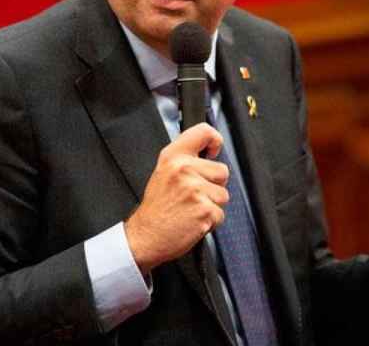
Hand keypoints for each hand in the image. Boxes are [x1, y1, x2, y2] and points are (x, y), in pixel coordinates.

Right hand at [124, 123, 228, 273]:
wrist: (145, 236)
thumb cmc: (156, 208)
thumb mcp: (163, 172)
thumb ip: (184, 159)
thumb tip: (209, 150)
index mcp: (173, 157)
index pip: (204, 132)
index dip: (214, 140)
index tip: (212, 152)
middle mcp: (184, 169)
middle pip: (222, 171)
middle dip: (213, 185)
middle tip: (192, 195)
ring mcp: (195, 189)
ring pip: (223, 195)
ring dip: (212, 205)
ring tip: (191, 209)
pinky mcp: (204, 210)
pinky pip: (220, 214)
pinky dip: (210, 222)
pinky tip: (192, 220)